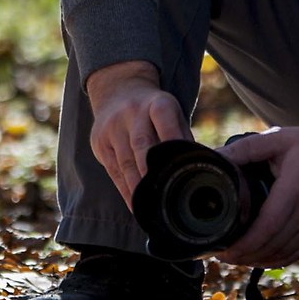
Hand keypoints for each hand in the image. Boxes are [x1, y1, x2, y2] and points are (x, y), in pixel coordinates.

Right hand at [85, 61, 186, 201]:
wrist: (118, 91)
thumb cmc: (154, 112)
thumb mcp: (172, 114)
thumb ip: (183, 137)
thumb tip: (199, 166)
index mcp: (157, 104)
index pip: (165, 122)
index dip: (173, 143)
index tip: (181, 168)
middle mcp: (132, 113)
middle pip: (142, 144)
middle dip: (152, 172)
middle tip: (164, 198)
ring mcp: (113, 127)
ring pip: (125, 161)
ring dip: (138, 187)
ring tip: (150, 208)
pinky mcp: (99, 141)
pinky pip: (113, 170)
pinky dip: (125, 189)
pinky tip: (135, 204)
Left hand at [216, 118, 298, 268]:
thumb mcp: (278, 138)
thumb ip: (246, 148)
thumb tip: (215, 156)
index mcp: (295, 188)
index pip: (268, 226)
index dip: (245, 244)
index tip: (224, 251)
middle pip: (275, 245)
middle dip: (246, 256)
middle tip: (223, 257)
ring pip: (287, 253)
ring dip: (261, 261)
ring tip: (238, 259)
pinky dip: (281, 260)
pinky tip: (264, 259)